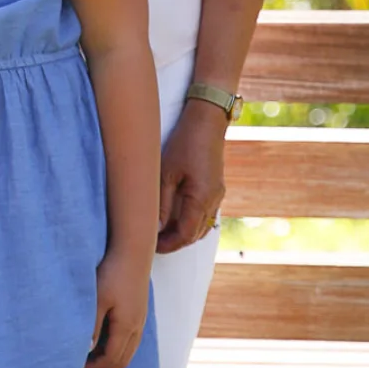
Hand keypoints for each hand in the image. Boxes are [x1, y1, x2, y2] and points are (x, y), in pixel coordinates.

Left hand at [87, 247, 150, 367]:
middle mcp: (137, 327)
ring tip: (90, 354)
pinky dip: (117, 347)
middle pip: (123, 361)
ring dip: (111, 358)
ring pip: (129, 351)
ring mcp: (141, 320)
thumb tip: (87, 351)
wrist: (133, 252)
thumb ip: (92, 326)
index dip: (95, 367)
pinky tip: (102, 338)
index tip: (77, 365)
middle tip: (83, 365)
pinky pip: (131, 340)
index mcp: (126, 327)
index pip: (112, 360)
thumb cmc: (112, 273)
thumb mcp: (97, 300)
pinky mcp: (140, 312)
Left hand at [157, 100, 227, 252]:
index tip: (150, 246)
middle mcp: (213, 200)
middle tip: (152, 241)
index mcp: (201, 199)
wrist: (207, 121)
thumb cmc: (185, 142)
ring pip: (202, 226)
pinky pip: (206, 214)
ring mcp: (218, 195)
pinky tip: (176, 217)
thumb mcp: (167, 173)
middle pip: (195, 234)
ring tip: (162, 232)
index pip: (185, 235)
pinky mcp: (216, 188)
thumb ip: (161, 203)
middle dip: (175, 242)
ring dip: (184, 233)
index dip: (168, 245)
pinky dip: (192, 222)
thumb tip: (155, 228)